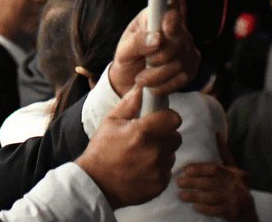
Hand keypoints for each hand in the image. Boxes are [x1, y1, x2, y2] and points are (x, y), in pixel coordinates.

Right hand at [76, 83, 181, 207]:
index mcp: (142, 132)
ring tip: (141, 156)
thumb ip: (130, 103)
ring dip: (162, 153)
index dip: (168, 117)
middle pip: (175, 137)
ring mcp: (158, 170)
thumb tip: (142, 86)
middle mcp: (154, 151)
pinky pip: (167, 171)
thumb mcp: (110, 122)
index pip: (174, 118)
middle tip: (148, 139)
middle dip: (165, 136)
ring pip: (171, 154)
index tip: (161, 119)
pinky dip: (158, 169)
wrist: (96, 184)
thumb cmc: (101, 150)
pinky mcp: (160, 184)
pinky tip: (141, 169)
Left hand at [107, 0, 200, 97]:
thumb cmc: (128, 58)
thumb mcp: (123, 50)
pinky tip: (154, 86)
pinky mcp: (192, 65)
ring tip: (141, 79)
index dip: (173, 15)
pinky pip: (184, 76)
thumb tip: (158, 38)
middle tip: (144, 63)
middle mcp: (175, 28)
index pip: (172, 4)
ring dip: (159, 75)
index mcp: (155, 16)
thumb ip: (137, 42)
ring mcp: (187, 46)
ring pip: (181, 61)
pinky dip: (166, 85)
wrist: (132, 80)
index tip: (166, 30)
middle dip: (159, 57)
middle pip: (179, 39)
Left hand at [176, 136, 255, 220]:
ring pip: (211, 197)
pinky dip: (205, 209)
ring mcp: (234, 199)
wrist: (248, 210)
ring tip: (182, 195)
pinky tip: (195, 207)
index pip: (215, 169)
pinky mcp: (232, 212)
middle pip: (210, 183)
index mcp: (232, 173)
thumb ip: (223, 153)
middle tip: (179, 183)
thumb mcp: (233, 169)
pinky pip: (216, 211)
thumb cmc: (236, 185)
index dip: (199, 169)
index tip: (186, 171)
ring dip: (195, 196)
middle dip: (192, 183)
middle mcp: (234, 185)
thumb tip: (216, 134)